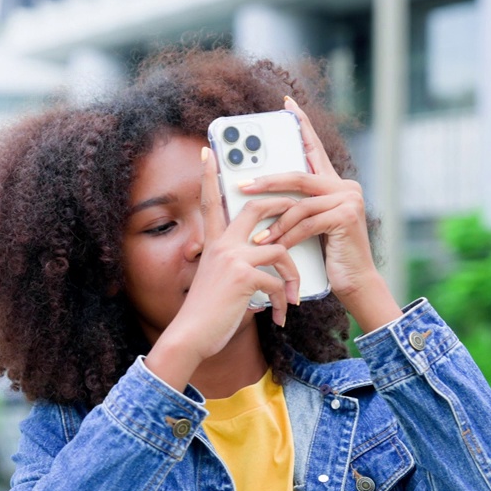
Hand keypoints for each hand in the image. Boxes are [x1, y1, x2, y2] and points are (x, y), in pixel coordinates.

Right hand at [147, 148, 301, 385]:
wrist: (191, 337)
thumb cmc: (208, 315)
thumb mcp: (220, 283)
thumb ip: (238, 268)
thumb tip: (262, 269)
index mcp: (214, 243)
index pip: (211, 202)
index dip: (209, 176)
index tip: (208, 152)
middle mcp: (221, 244)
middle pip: (256, 207)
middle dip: (283, 206)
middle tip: (300, 212)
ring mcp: (232, 257)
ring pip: (280, 248)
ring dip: (293, 274)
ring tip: (291, 297)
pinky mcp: (242, 275)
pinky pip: (277, 280)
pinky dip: (284, 299)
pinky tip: (281, 317)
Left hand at [243, 97, 400, 330]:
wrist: (355, 284)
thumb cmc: (328, 258)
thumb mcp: (308, 228)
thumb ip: (295, 208)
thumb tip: (260, 196)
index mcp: (335, 185)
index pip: (314, 149)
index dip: (301, 125)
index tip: (287, 103)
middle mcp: (345, 187)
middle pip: (298, 176)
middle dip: (267, 182)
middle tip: (241, 185)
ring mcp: (348, 199)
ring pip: (299, 203)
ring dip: (273, 222)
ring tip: (255, 237)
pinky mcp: (346, 216)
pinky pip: (307, 222)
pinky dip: (286, 236)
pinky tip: (273, 245)